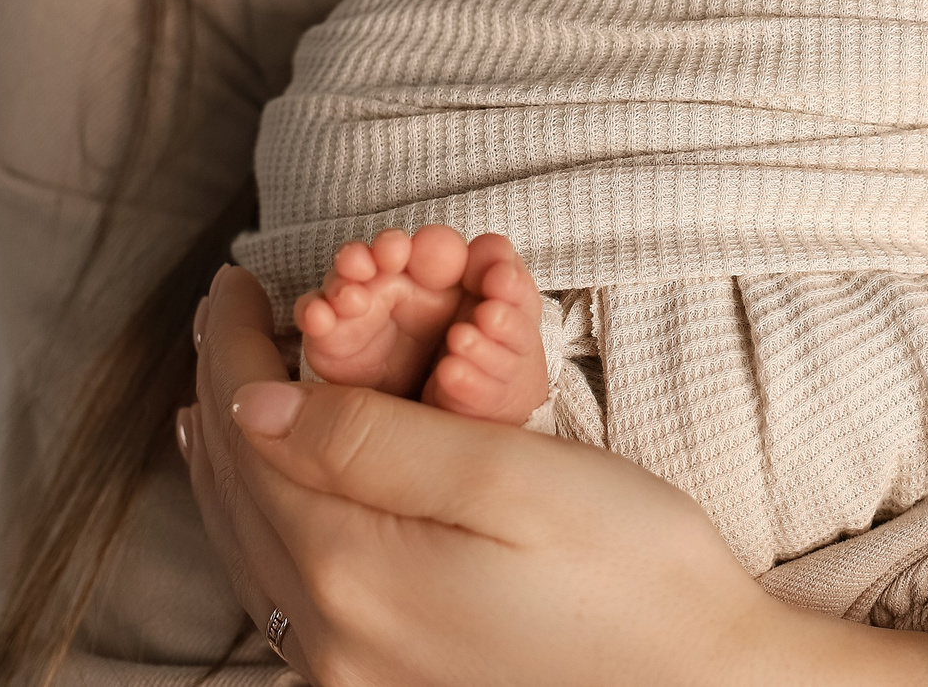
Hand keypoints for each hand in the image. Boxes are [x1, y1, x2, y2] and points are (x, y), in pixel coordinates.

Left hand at [182, 264, 927, 686]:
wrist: (705, 685)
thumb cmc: (632, 573)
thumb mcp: (510, 477)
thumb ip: (372, 439)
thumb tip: (252, 399)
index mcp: (356, 571)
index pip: (249, 435)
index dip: (231, 349)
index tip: (237, 281)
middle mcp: (332, 638)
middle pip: (234, 493)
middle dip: (221, 390)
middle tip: (227, 312)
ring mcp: (352, 675)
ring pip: (248, 547)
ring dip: (228, 458)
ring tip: (223, 387)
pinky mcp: (383, 685)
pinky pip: (281, 593)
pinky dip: (260, 522)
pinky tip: (273, 495)